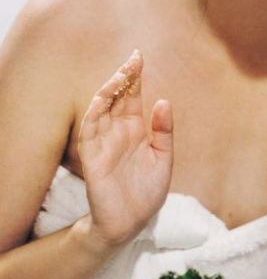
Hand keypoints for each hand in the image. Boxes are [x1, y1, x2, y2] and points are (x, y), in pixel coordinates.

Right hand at [77, 51, 173, 249]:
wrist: (132, 222)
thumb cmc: (147, 191)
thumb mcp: (164, 157)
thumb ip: (164, 131)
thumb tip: (164, 101)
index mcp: (135, 130)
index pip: (132, 97)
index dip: (134, 77)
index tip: (139, 56)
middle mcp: (117, 133)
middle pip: (117, 98)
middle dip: (124, 77)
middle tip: (133, 59)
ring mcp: (103, 144)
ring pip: (101, 110)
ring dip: (109, 91)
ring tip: (121, 74)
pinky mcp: (92, 158)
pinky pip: (89, 132)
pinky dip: (95, 113)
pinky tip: (103, 98)